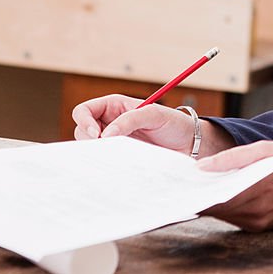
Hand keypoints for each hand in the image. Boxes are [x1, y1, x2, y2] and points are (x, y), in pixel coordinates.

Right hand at [71, 94, 234, 156]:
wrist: (190, 144)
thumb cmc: (175, 124)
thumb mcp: (155, 114)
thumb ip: (130, 120)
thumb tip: (106, 135)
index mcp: (115, 106)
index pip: (85, 110)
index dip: (84, 121)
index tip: (97, 135)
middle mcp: (110, 123)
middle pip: (82, 131)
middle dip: (88, 140)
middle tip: (106, 149)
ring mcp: (114, 142)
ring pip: (90, 149)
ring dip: (97, 153)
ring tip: (114, 157)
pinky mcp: (120, 158)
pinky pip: (104, 162)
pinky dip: (105, 165)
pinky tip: (116, 166)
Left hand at [197, 141, 272, 231]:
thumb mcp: (265, 148)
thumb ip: (232, 158)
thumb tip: (202, 167)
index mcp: (251, 191)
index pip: (208, 199)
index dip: (191, 193)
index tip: (179, 184)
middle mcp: (252, 213)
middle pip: (213, 208)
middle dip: (200, 195)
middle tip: (188, 182)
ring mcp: (256, 222)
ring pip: (223, 214)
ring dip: (214, 200)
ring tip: (206, 184)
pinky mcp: (261, 227)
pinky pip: (236, 217)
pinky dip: (228, 206)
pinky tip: (227, 192)